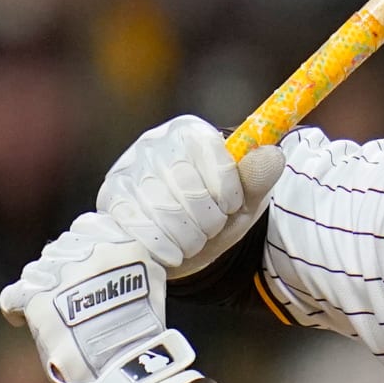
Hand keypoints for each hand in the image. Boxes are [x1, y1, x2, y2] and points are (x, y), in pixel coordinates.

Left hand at [0, 212, 200, 382]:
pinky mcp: (37, 300)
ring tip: (54, 312)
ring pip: (37, 271)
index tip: (86, 264)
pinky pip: (14, 295)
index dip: (83, 245)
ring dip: (44, 288)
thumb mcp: (152, 286)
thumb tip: (116, 268)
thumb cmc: (142, 334)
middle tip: (73, 296)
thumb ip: (132, 267)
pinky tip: (21, 319)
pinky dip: (16, 307)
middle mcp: (88, 251)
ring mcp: (60, 274)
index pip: (88, 225)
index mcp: (120, 245)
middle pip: (60, 248)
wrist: (125, 364)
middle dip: (63, 269)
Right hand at [98, 115, 285, 278]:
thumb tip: (273, 155)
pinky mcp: (111, 199)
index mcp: (190, 133)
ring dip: (188, 237)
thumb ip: (258, 177)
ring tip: (193, 239)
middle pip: (188, 185)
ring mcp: (127, 170)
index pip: (213, 156)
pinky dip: (163, 247)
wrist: (180, 243)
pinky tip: (171, 249)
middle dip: (208, 219)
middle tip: (211, 228)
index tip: (230, 206)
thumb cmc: (215, 213)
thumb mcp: (244, 198)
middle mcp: (154, 143)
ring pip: (163, 210)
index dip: (227, 191)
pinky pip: (139, 226)